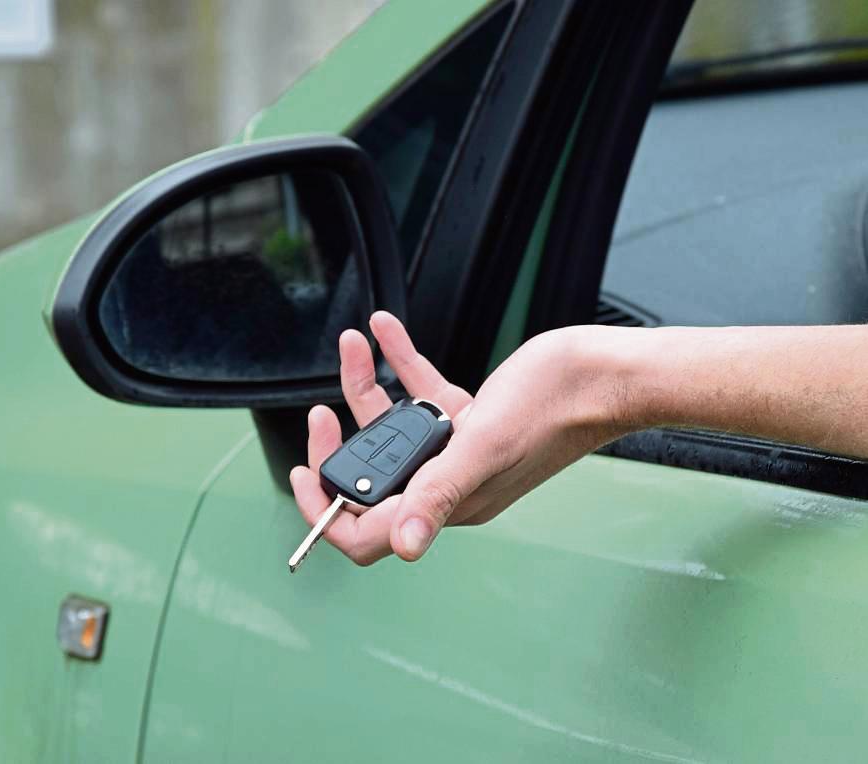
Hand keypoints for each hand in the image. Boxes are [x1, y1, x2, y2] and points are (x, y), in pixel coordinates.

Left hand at [290, 312, 630, 564]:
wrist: (604, 374)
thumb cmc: (555, 408)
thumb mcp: (485, 446)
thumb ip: (438, 493)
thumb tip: (403, 549)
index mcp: (450, 502)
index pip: (372, 530)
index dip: (328, 511)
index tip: (303, 476)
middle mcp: (450, 481)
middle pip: (374, 474)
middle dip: (341, 440)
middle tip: (322, 412)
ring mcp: (460, 449)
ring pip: (395, 426)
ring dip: (366, 386)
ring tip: (355, 344)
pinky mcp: (472, 417)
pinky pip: (423, 391)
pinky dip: (400, 361)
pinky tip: (385, 330)